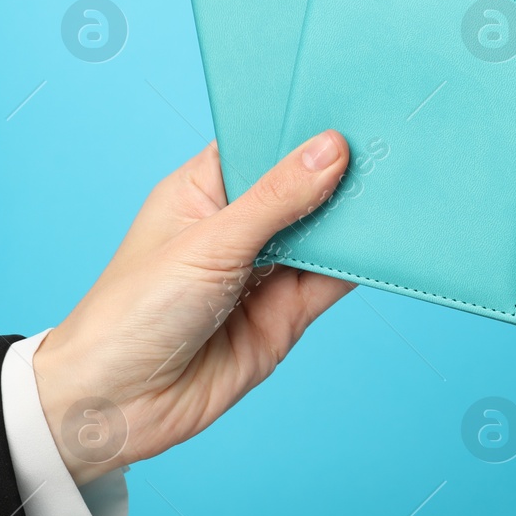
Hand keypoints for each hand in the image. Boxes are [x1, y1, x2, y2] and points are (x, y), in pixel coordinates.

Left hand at [31, 131, 354, 484]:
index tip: (349, 108)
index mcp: (203, 193)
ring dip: (352, 220)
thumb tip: (331, 150)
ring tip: (396, 187)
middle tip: (386, 144)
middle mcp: (236, 229)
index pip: (260, 146)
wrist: (118, 407)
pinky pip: (332, 281)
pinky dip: (359, 265)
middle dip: (337, 173)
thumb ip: (276, 200)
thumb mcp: (209, 244)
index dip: (300, 129)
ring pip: (321, 235)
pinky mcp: (287, 315)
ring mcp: (264, 273)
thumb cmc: (132, 314)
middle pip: (299, 190)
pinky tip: (387, 241)